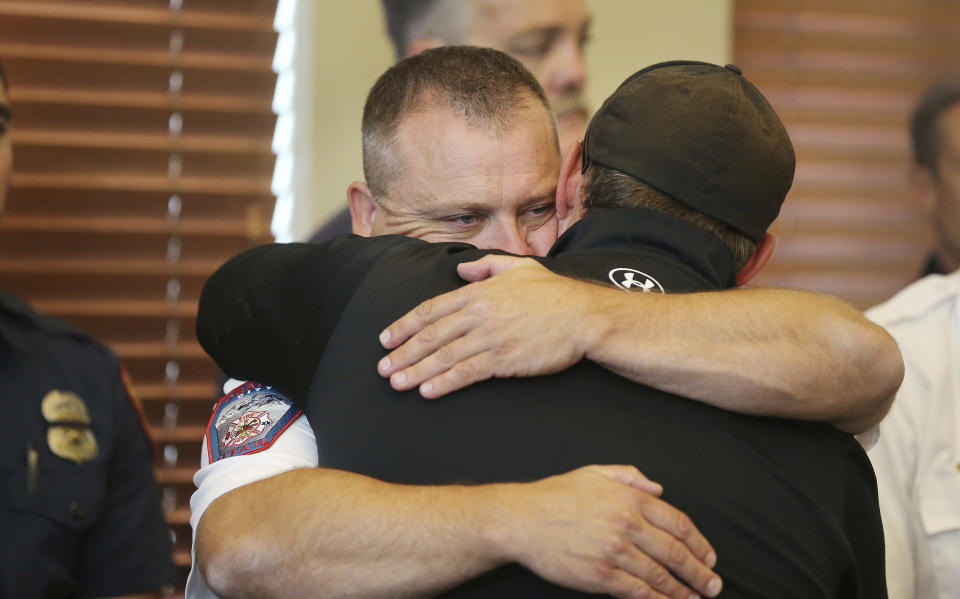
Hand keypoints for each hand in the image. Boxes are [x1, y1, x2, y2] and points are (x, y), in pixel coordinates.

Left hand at [378, 255, 609, 397]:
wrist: (584, 316)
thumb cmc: (554, 293)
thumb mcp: (518, 267)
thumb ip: (486, 266)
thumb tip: (462, 269)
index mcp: (478, 292)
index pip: (431, 310)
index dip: (405, 325)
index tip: (387, 339)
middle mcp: (478, 314)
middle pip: (431, 335)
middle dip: (403, 353)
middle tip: (383, 368)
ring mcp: (490, 337)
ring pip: (443, 356)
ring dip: (416, 371)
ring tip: (396, 383)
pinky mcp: (504, 359)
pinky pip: (467, 372)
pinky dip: (444, 382)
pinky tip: (428, 391)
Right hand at [495, 465, 721, 598]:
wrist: (521, 520)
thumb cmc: (556, 496)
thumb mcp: (594, 473)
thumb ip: (630, 476)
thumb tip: (659, 489)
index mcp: (630, 498)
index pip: (678, 523)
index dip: (699, 543)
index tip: (709, 557)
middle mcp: (627, 523)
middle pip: (676, 552)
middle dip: (699, 572)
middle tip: (713, 585)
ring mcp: (615, 551)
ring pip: (660, 576)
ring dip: (682, 590)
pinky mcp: (601, 574)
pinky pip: (638, 592)